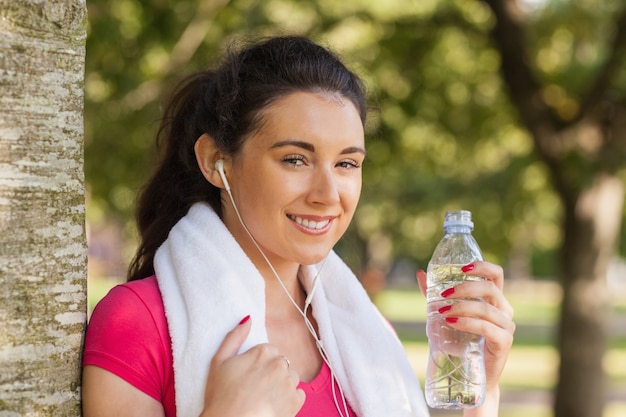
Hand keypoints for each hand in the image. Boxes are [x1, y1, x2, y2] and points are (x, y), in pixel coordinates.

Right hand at [200, 317, 305, 416]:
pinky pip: (298, 395)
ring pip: (291, 378)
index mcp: (263, 352)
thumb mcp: (218, 361)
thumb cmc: (220, 396)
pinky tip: (273, 406)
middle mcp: (280, 364)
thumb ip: (234, 337)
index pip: (269, 351)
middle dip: (272, 373)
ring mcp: (289, 383)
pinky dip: (289, 400)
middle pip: (281, 363)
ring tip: (264, 398)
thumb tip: (248, 319)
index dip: (258, 364)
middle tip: (255, 389)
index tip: (249, 376)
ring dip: (282, 385)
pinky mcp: (296, 402)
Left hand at [417, 262, 514, 411]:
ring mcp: (506, 326)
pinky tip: (452, 322)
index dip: (482, 266)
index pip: (496, 274)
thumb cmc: (460, 341)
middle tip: (443, 295)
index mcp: (494, 299)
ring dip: (462, 307)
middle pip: (490, 288)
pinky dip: (468, 322)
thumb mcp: (446, 312)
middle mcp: (504, 310)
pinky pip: (487, 327)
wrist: (471, 374)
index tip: (462, 267)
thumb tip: (420, 273)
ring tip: (443, 312)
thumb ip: (435, 294)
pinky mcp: (504, 342)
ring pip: (487, 308)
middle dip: (464, 288)